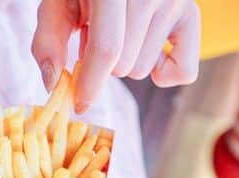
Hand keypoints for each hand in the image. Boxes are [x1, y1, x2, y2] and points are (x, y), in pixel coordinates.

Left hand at [32, 0, 200, 112]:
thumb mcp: (56, 6)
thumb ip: (47, 42)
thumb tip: (54, 83)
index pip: (107, 48)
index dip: (90, 83)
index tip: (79, 105)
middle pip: (123, 65)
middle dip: (102, 63)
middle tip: (97, 36)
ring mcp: (175, 0)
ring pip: (143, 69)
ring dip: (126, 61)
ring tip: (119, 32)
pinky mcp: (192, 12)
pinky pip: (184, 70)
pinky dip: (164, 73)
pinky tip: (147, 51)